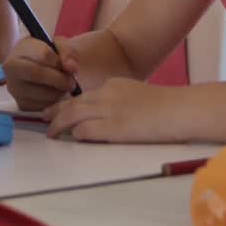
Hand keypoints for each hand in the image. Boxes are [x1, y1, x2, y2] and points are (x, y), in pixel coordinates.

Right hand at [2, 35, 81, 110]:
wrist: (31, 66)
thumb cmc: (45, 53)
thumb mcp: (56, 44)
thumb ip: (66, 52)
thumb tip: (71, 68)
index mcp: (21, 49)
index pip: (43, 54)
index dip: (60, 61)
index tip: (68, 65)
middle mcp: (12, 68)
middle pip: (37, 74)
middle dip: (59, 79)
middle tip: (72, 82)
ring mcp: (14, 88)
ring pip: (41, 93)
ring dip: (58, 92)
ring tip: (62, 87)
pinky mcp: (20, 103)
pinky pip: (41, 106)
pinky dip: (53, 102)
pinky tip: (53, 94)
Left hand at [44, 77, 183, 142]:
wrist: (180, 108)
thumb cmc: (167, 105)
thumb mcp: (139, 94)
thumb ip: (122, 100)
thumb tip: (114, 113)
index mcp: (114, 85)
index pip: (85, 94)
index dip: (70, 103)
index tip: (61, 108)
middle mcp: (107, 95)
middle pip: (73, 102)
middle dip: (55, 110)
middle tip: (44, 116)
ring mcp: (109, 111)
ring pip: (73, 115)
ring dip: (58, 124)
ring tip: (50, 132)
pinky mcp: (114, 128)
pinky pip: (85, 130)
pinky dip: (75, 134)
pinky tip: (71, 139)